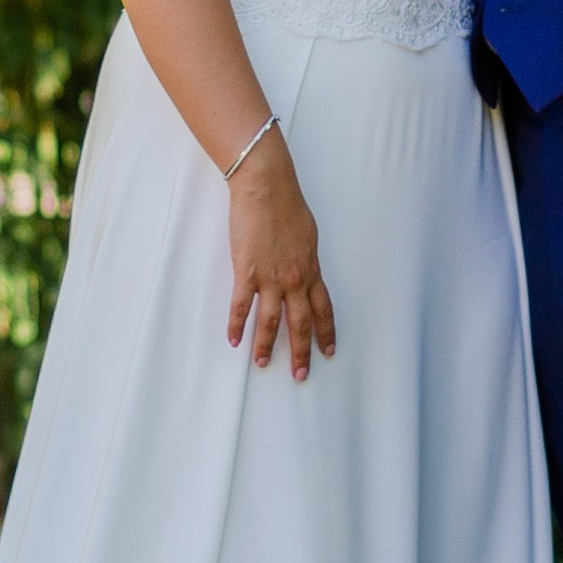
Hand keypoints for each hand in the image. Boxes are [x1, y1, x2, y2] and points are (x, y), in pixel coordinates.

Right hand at [226, 133, 337, 379]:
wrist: (266, 188)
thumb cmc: (287, 204)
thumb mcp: (307, 234)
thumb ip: (305, 258)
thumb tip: (304, 269)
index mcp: (311, 270)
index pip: (323, 309)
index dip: (326, 332)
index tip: (328, 351)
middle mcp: (294, 279)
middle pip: (301, 323)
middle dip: (302, 352)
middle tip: (301, 374)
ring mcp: (270, 277)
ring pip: (271, 321)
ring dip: (267, 346)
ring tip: (263, 363)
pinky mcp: (246, 272)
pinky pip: (242, 306)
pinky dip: (237, 325)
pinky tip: (234, 340)